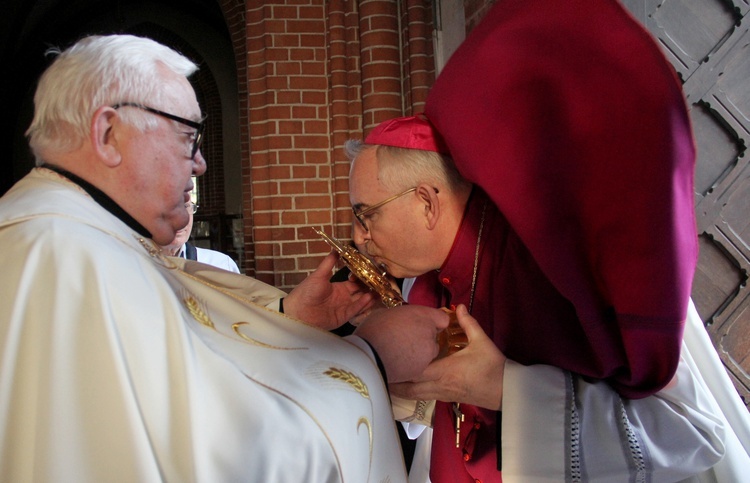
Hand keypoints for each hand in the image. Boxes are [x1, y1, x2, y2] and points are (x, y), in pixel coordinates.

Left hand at [284, 252, 375, 328]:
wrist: (297, 311)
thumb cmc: (306, 292)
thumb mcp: (318, 275)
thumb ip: (328, 262)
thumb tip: (335, 248)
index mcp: (338, 287)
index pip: (355, 283)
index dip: (362, 278)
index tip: (370, 272)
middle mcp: (343, 298)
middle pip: (361, 292)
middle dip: (370, 288)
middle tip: (381, 282)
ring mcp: (343, 308)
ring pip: (361, 301)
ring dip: (370, 296)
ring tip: (380, 290)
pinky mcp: (343, 317)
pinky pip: (355, 310)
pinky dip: (362, 304)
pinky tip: (369, 297)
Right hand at [354, 305, 449, 382]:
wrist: (367, 356)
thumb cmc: (373, 330)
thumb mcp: (385, 313)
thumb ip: (401, 316)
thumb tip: (401, 319)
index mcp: (423, 316)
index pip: (442, 319)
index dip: (434, 322)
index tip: (424, 325)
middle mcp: (430, 333)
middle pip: (434, 337)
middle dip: (424, 338)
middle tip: (407, 339)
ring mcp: (427, 353)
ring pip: (429, 353)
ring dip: (420, 352)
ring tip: (400, 353)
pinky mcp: (421, 369)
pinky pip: (421, 366)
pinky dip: (413, 365)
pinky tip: (398, 362)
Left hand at [389, 304, 505, 409]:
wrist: (505, 391)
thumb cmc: (493, 367)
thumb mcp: (482, 342)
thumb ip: (469, 323)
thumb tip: (459, 307)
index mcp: (445, 371)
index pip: (416, 371)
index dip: (400, 367)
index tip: (386, 359)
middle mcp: (439, 385)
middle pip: (409, 388)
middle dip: (393, 382)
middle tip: (377, 371)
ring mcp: (442, 394)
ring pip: (414, 395)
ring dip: (400, 389)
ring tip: (385, 379)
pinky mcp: (446, 398)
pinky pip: (423, 396)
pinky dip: (411, 392)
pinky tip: (404, 384)